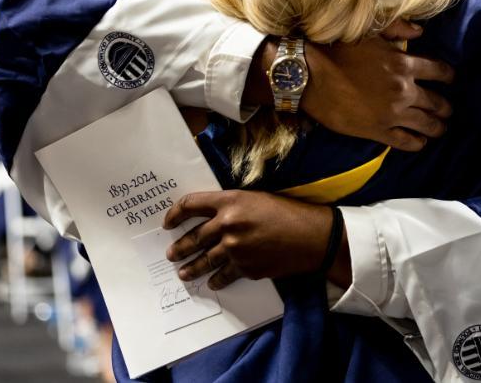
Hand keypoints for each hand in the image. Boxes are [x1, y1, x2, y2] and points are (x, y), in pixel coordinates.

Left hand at [163, 190, 345, 289]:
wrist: (312, 237)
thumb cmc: (288, 212)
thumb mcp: (256, 198)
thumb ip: (232, 206)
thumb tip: (212, 217)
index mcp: (230, 201)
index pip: (191, 205)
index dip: (175, 214)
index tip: (168, 223)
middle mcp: (228, 224)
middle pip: (193, 237)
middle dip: (179, 248)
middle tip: (170, 254)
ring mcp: (235, 249)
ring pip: (204, 260)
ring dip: (191, 268)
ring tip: (184, 273)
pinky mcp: (246, 268)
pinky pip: (224, 275)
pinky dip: (217, 280)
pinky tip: (213, 282)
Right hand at [302, 20, 455, 151]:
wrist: (309, 76)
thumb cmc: (336, 50)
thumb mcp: (369, 32)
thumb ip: (398, 29)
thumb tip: (421, 32)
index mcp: (404, 64)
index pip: (439, 72)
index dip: (449, 76)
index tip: (451, 79)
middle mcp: (403, 90)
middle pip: (437, 102)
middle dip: (446, 107)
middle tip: (448, 109)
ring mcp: (392, 113)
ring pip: (426, 124)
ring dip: (437, 127)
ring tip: (440, 128)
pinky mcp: (378, 131)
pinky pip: (406, 141)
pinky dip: (417, 143)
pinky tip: (421, 142)